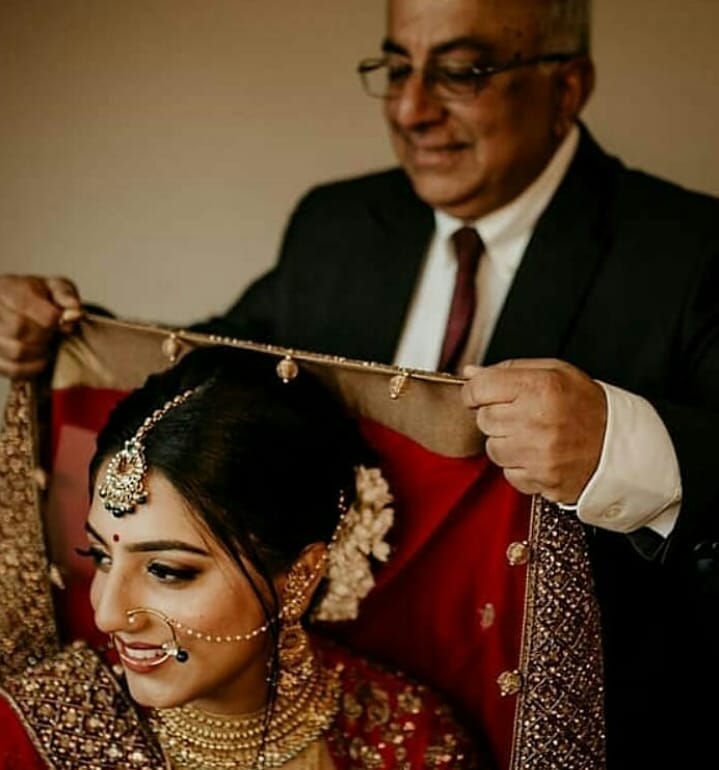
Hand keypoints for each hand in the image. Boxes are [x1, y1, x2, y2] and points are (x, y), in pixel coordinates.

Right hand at [0, 275, 81, 378]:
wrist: (14, 305)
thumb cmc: (37, 297)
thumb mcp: (55, 287)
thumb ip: (66, 295)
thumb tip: (75, 312)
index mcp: (8, 289)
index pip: (29, 307)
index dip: (54, 320)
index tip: (62, 322)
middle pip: (20, 329)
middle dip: (45, 335)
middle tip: (51, 333)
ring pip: (16, 351)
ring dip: (39, 352)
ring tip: (44, 343)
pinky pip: (12, 369)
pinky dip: (31, 368)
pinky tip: (38, 358)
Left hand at [461, 358, 606, 502]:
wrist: (621, 444)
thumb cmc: (586, 405)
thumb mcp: (555, 372)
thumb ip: (509, 369)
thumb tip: (471, 372)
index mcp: (540, 387)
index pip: (479, 388)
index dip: (476, 390)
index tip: (482, 393)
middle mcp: (537, 420)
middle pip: (483, 418)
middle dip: (496, 415)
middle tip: (520, 414)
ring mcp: (539, 454)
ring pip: (492, 448)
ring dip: (506, 442)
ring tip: (532, 435)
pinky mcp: (542, 479)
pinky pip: (508, 473)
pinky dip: (519, 466)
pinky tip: (538, 455)